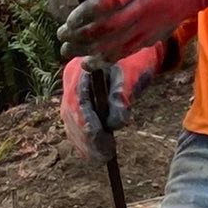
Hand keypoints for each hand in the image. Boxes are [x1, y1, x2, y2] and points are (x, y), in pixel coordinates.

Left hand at [58, 0, 207, 64]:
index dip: (87, 14)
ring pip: (118, 45)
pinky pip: (131, 50)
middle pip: (110, 28)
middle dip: (82, 37)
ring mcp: (154, 22)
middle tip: (62, 38)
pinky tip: (92, 62)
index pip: (110, 2)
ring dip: (91, 53)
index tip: (69, 20)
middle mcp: (148, 5)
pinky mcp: (158, 33)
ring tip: (69, 54)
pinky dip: (109, 58)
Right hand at [60, 46, 170, 163]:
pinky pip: (75, 123)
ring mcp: (71, 90)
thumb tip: (115, 125)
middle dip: (86, 139)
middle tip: (104, 156)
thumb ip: (122, 97)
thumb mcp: (133, 74)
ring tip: (101, 157)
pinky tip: (95, 152)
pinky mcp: (77, 100)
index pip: (77, 101)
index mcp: (81, 68)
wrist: (136, 50)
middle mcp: (71, 79)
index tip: (102, 142)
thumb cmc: (136, 59)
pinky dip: (84, 140)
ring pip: (70, 122)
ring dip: (84, 143)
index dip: (87, 124)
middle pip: (70, 115)